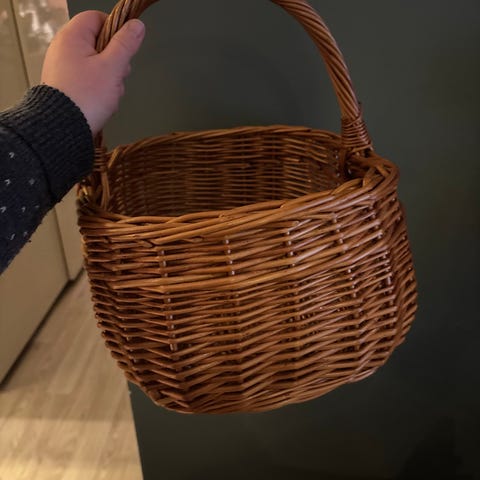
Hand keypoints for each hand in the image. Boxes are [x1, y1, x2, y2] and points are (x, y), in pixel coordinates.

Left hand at [41, 11, 144, 135]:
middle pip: (100, 43)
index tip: (125, 47)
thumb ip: (126, 44)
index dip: (115, 29)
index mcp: (72, 37)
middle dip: (115, 61)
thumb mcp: (112, 67)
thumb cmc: (85, 97)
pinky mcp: (67, 85)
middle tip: (117, 76)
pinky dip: (100, 89)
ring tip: (108, 94)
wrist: (64, 128)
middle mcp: (64, 49)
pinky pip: (90, 80)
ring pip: (98, 64)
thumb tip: (136, 25)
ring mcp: (64, 68)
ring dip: (110, 78)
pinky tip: (102, 101)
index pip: (97, 18)